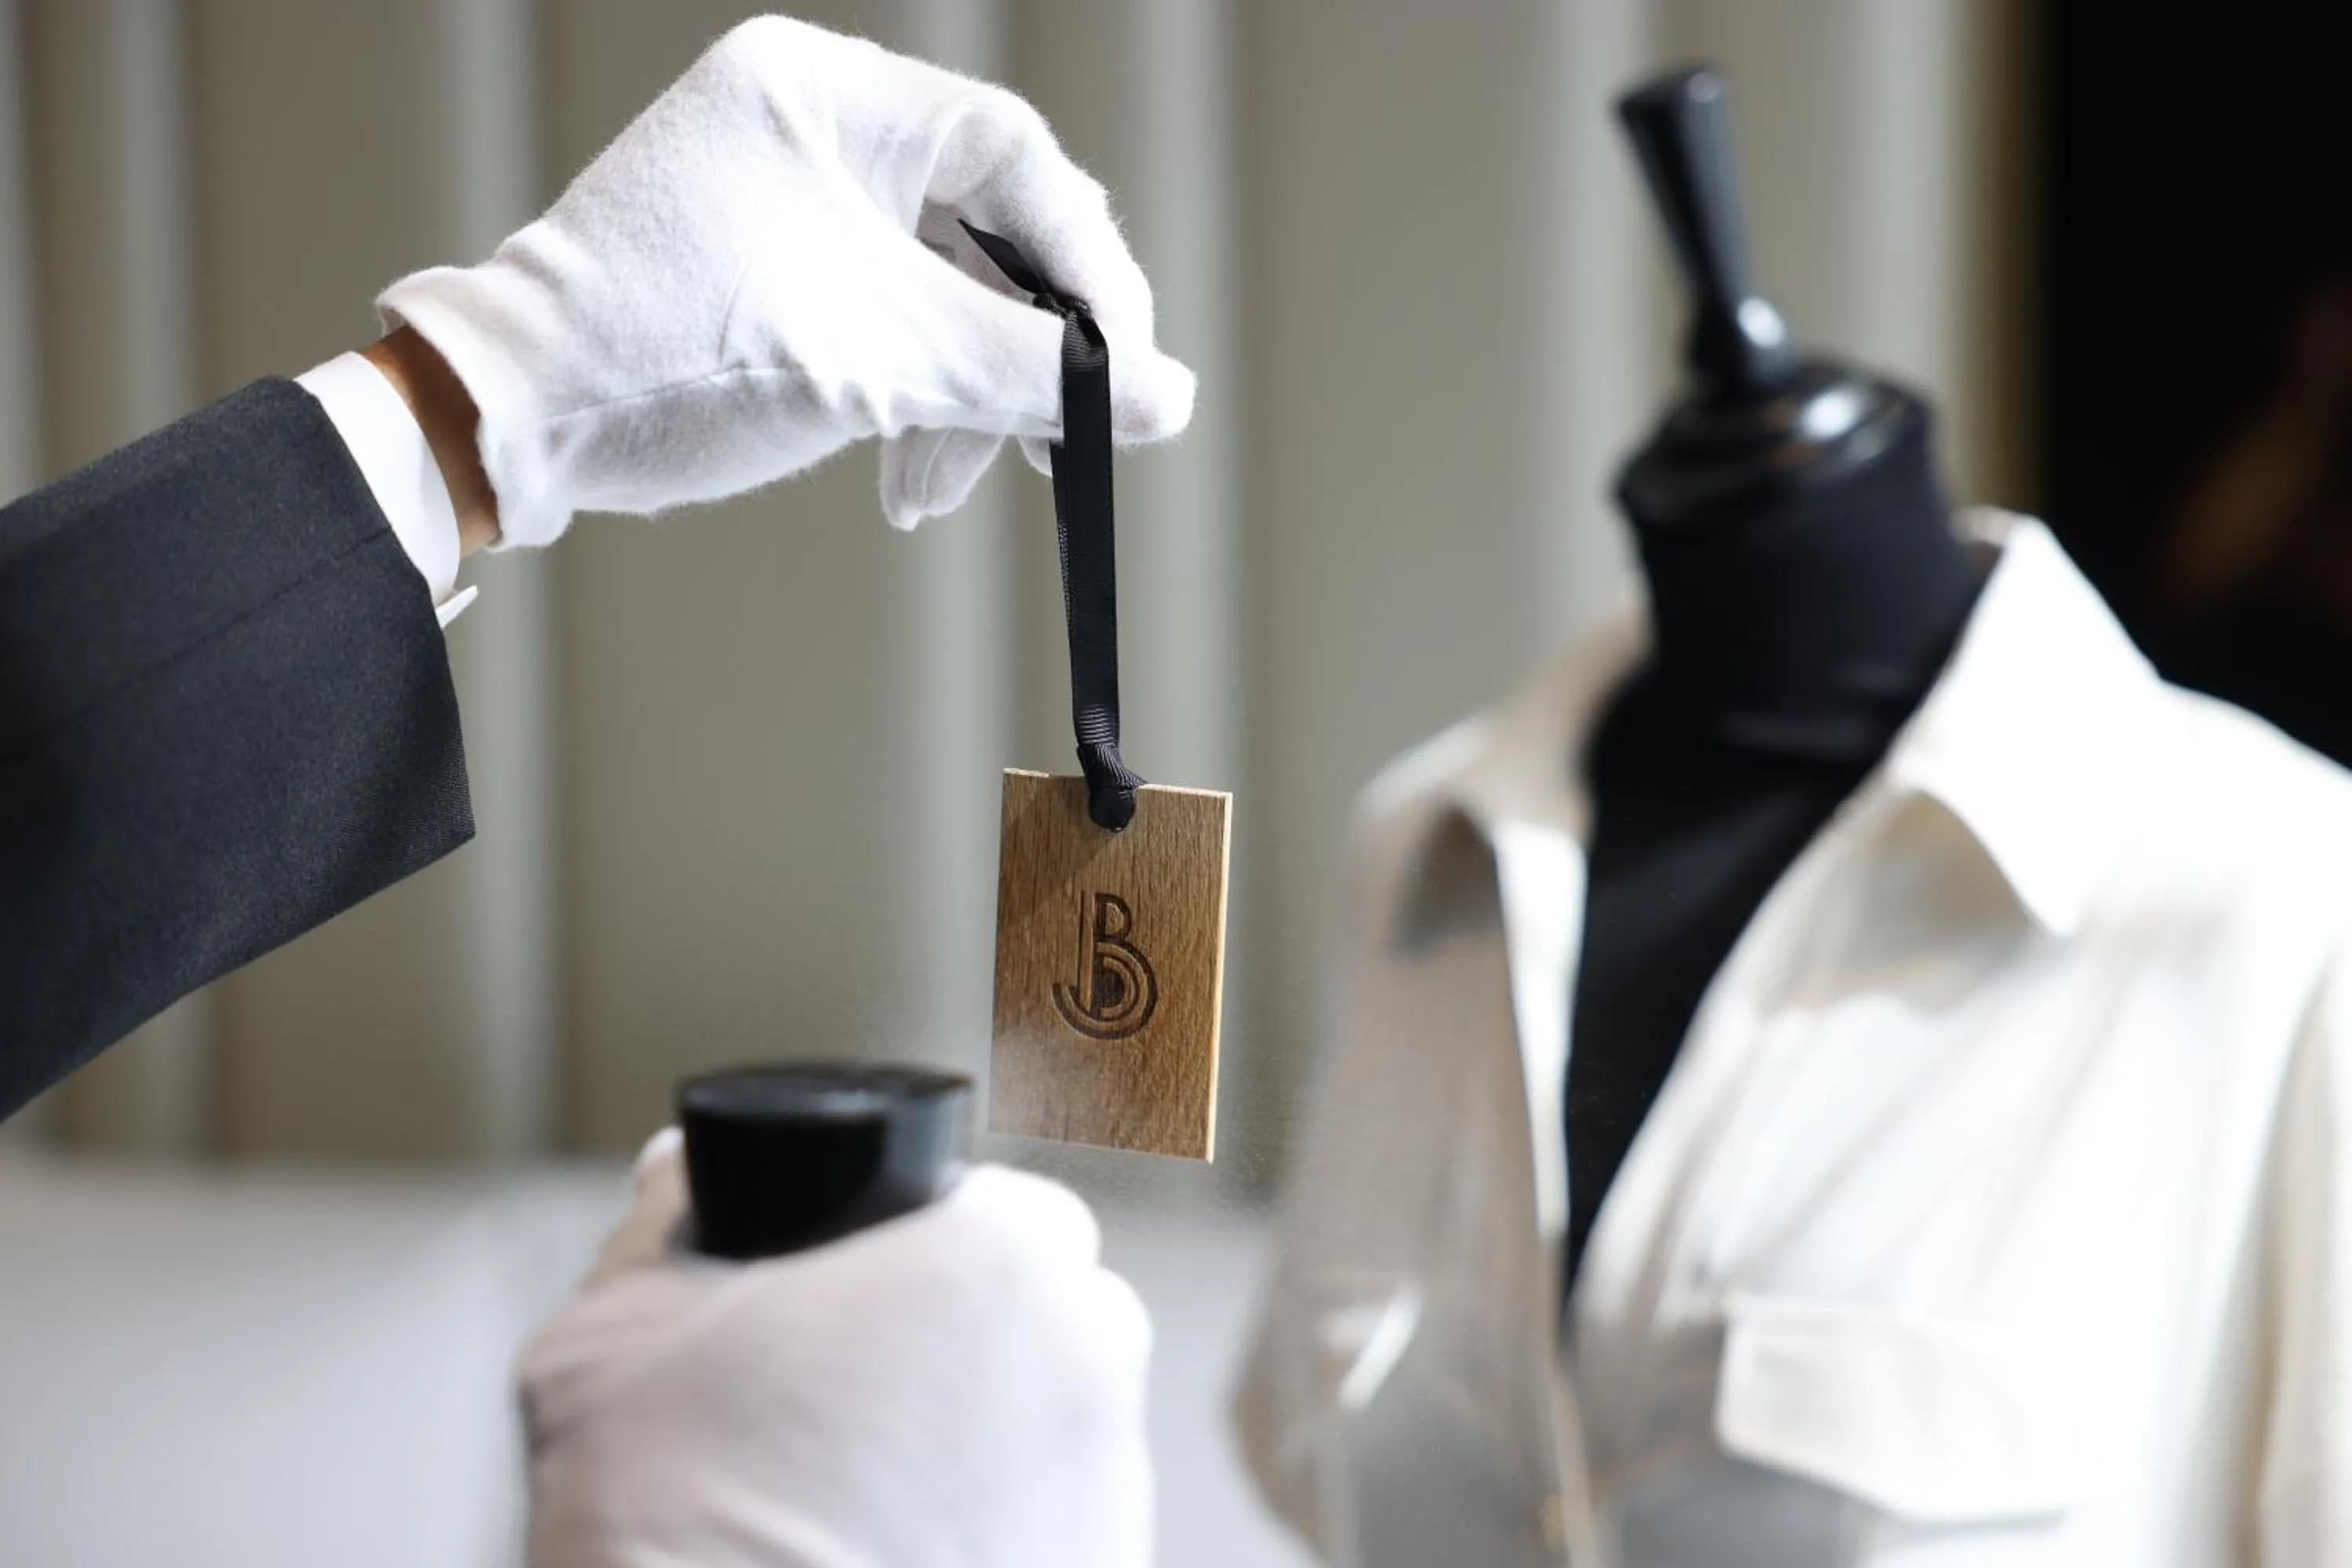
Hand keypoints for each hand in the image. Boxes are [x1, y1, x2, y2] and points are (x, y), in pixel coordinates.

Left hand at [379, 15, 1194, 546]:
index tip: (1127, 370)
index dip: (1087, 270)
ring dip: (966, 399)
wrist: (515, 422)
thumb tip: (1170, 399)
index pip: (1016, 157)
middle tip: (1059, 443)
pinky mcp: (780, 270)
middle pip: (987, 229)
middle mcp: (815, 126)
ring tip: (947, 489)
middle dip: (1022, 352)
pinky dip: (916, 400)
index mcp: (829, 94)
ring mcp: (794, 198)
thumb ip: (1033, 372)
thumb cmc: (668, 355)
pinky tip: (909, 475)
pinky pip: (893, 322)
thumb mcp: (880, 361)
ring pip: (944, 291)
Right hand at [520, 1130, 1152, 1567]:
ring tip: (881, 1493)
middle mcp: (1092, 1354)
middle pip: (1051, 1312)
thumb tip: (680, 1168)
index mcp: (999, 1256)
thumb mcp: (615, 1334)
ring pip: (1063, 1425)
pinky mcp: (1112, 1567)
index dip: (932, 1245)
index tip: (874, 1296)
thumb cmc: (676, 1516)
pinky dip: (1008, 1533)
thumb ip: (664, 1219)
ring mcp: (1115, 1480)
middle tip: (867, 1399)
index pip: (1004, 1209)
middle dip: (977, 1341)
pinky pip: (1065, 1526)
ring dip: (998, 1440)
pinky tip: (912, 1550)